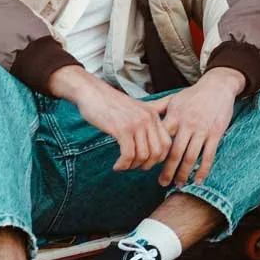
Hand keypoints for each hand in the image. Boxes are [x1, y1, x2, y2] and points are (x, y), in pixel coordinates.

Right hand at [46, 63, 168, 170]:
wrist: (92, 92)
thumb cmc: (112, 104)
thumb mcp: (137, 108)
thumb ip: (149, 119)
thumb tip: (159, 135)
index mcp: (153, 114)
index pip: (167, 144)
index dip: (158, 158)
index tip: (145, 162)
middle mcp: (148, 118)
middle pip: (157, 153)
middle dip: (146, 165)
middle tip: (133, 167)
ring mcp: (136, 123)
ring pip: (143, 156)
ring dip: (132, 166)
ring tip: (123, 165)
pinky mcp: (122, 129)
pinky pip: (128, 155)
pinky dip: (123, 165)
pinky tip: (116, 166)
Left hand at [156, 66, 244, 187]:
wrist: (217, 86)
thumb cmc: (193, 95)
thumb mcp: (173, 99)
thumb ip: (157, 110)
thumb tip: (138, 116)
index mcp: (174, 117)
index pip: (161, 140)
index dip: (154, 155)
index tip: (148, 166)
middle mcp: (187, 124)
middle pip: (174, 153)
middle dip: (168, 171)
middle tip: (162, 183)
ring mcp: (202, 130)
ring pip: (191, 157)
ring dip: (184, 173)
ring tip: (179, 184)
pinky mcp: (215, 133)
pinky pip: (208, 155)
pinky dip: (203, 170)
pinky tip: (198, 180)